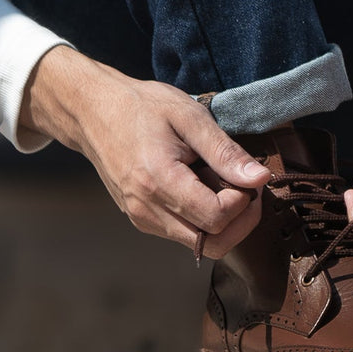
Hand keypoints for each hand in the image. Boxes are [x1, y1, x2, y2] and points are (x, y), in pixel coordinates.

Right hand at [21, 47, 270, 258]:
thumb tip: (260, 179)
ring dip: (223, 222)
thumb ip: (225, 152)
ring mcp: (143, 218)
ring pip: (200, 244)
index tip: (247, 177)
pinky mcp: (143, 220)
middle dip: (241, 221)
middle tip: (246, 189)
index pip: (217, 218)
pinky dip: (204, 220)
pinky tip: (203, 189)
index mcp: (158, 182)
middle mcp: (147, 209)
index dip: (243, 202)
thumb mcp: (189, 117)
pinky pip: (185, 234)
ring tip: (221, 185)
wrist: (93, 111)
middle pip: (213, 244)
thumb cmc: (141, 107)